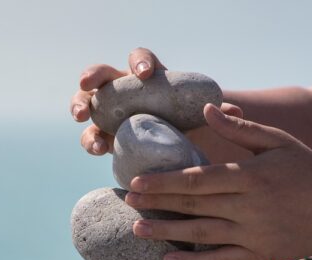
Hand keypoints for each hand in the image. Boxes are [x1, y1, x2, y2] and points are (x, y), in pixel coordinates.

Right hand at [70, 49, 241, 156]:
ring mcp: (107, 112)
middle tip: (88, 84)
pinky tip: (98, 149)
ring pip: (85, 101)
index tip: (146, 74)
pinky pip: (90, 135)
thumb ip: (214, 113)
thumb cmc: (187, 123)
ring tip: (80, 115)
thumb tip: (233, 110)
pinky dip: (90, 140)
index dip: (140, 63)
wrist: (174, 146)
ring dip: (78, 105)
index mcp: (147, 78)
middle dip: (92, 76)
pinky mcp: (102, 135)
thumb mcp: (201, 116)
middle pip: (101, 74)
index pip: (139, 60)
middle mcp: (121, 89)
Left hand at [124, 103, 311, 259]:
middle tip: (128, 200)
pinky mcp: (260, 255)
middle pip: (194, 205)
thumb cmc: (308, 170)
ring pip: (202, 234)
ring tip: (137, 229)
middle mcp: (249, 206)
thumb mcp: (278, 142)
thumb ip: (240, 128)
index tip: (137, 181)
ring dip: (167, 232)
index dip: (165, 181)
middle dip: (158, 203)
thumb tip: (207, 108)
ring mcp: (254, 233)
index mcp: (250, 176)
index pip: (198, 179)